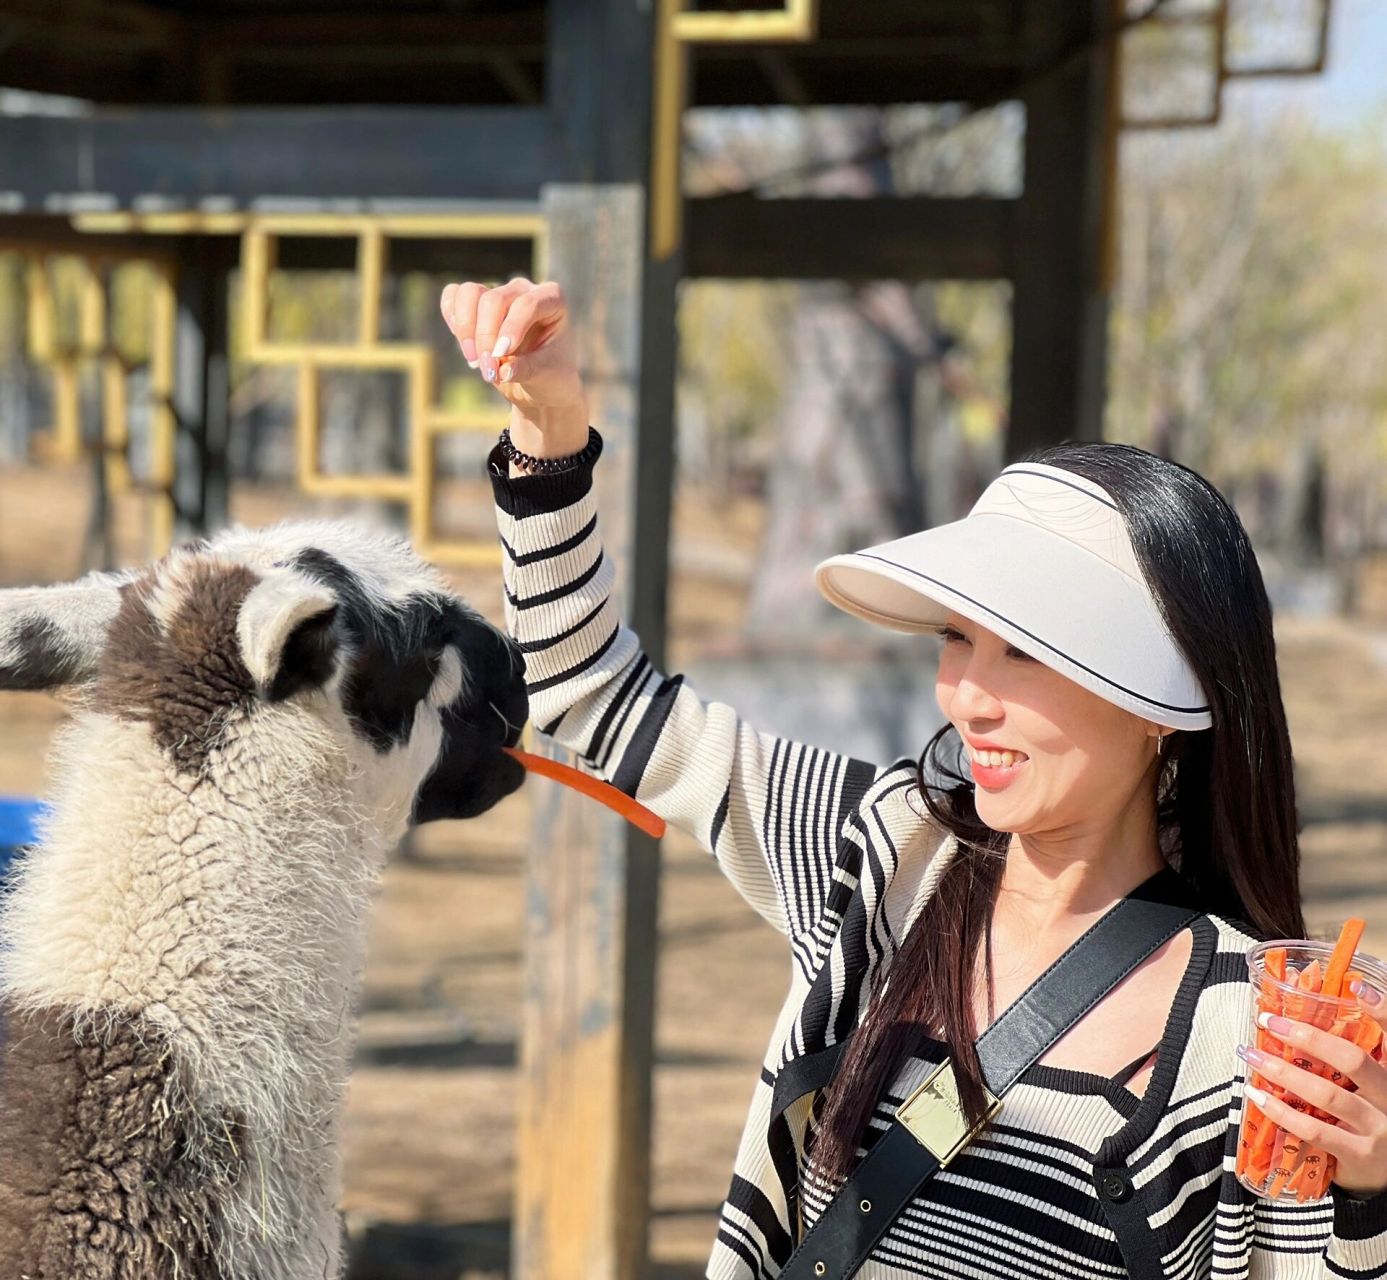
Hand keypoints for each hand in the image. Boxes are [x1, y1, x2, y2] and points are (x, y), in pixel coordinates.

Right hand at [439, 278, 588, 456]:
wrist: (539, 386)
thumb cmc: (551, 377)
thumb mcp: (546, 377)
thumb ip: (527, 370)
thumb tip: (503, 370)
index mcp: (552, 300)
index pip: (526, 304)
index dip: (511, 328)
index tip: (502, 356)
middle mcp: (524, 290)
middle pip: (494, 299)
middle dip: (485, 335)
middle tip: (488, 369)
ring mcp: (499, 293)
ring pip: (470, 293)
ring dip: (466, 329)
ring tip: (474, 361)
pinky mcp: (477, 303)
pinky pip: (453, 295)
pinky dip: (452, 317)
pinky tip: (465, 344)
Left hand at [1240, 984, 1386, 1196]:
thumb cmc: (1369, 1121)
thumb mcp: (1368, 1088)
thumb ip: (1346, 1057)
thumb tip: (1306, 1009)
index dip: (1383, 1011)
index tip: (1358, 987)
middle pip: (1353, 1060)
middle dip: (1308, 1037)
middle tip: (1270, 1021)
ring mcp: (1378, 1130)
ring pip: (1328, 1093)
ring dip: (1283, 1072)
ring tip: (1253, 1055)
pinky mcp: (1359, 1156)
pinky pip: (1314, 1130)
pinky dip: (1281, 1111)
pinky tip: (1258, 1096)